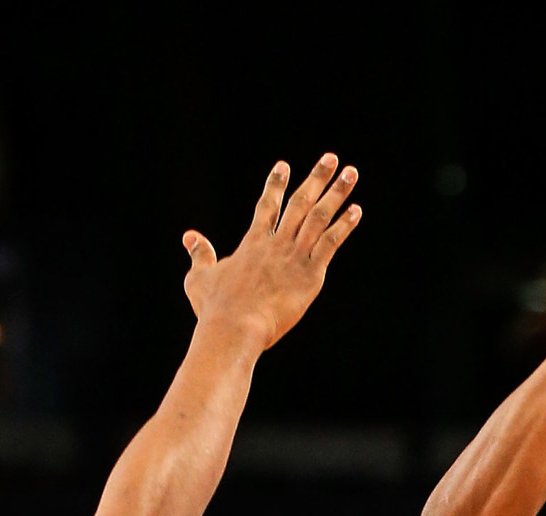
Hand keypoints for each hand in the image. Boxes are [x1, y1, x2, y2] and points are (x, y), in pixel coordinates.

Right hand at [184, 156, 361, 351]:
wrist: (235, 327)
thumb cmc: (215, 308)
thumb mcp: (199, 278)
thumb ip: (200, 255)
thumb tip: (190, 237)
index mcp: (253, 243)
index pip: (267, 206)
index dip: (276, 185)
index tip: (284, 166)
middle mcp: (276, 244)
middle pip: (300, 203)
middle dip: (317, 178)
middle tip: (331, 158)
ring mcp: (294, 257)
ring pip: (318, 216)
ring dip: (336, 193)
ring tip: (351, 173)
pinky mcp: (310, 275)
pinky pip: (330, 244)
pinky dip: (343, 226)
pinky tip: (356, 210)